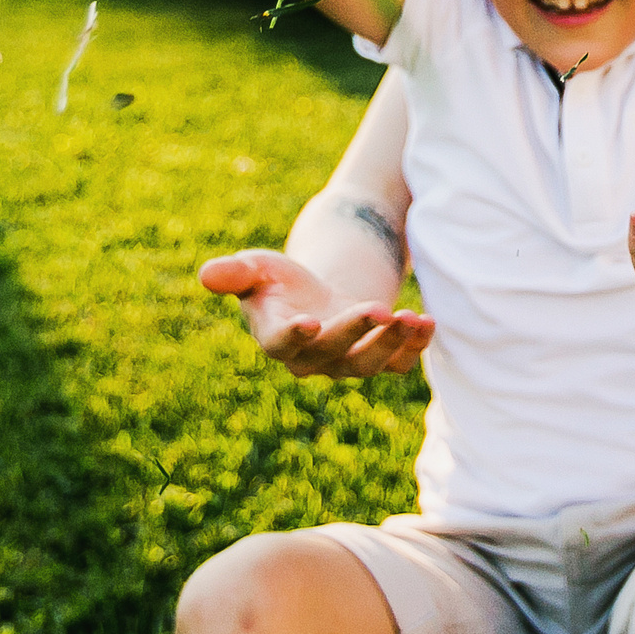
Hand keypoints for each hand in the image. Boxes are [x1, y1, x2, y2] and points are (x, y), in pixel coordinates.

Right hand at [198, 249, 435, 378]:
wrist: (316, 294)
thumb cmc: (279, 281)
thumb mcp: (256, 269)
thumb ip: (234, 274)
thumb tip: (206, 274)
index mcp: (275, 338)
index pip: (281, 344)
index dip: (294, 335)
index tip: (310, 320)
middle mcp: (312, 359)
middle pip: (334, 352)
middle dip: (356, 332)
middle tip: (377, 308)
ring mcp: (346, 363)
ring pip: (369, 364)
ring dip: (392, 343)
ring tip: (412, 317)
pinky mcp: (378, 359)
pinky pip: (398, 363)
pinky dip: (415, 346)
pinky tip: (428, 322)